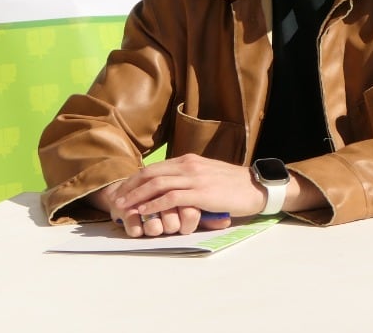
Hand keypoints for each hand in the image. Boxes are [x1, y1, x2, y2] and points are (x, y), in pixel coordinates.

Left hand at [105, 154, 264, 236]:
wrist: (255, 187)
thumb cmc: (232, 185)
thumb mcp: (207, 175)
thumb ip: (189, 178)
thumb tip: (170, 188)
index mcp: (189, 160)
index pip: (154, 168)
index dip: (134, 179)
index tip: (122, 190)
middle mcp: (189, 165)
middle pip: (151, 174)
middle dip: (130, 187)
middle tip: (116, 200)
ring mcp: (194, 178)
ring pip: (157, 184)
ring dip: (137, 197)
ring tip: (124, 207)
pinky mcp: (201, 193)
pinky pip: (171, 197)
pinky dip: (153, 205)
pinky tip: (143, 212)